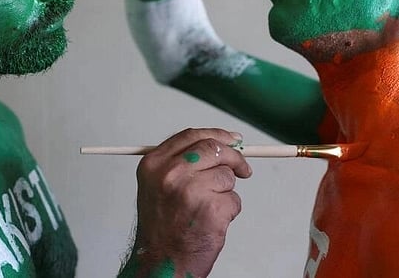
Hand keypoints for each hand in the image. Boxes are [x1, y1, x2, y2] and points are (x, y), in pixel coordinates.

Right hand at [130, 128, 251, 276]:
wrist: (161, 263)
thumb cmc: (162, 228)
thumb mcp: (156, 186)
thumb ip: (181, 162)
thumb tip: (218, 145)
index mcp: (154, 164)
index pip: (192, 136)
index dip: (217, 135)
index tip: (233, 140)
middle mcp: (170, 173)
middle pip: (214, 148)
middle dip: (234, 158)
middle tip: (244, 170)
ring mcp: (191, 190)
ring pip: (227, 176)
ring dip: (226, 192)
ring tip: (207, 210)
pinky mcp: (211, 209)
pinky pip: (234, 200)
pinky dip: (229, 211)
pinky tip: (211, 223)